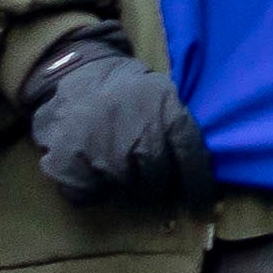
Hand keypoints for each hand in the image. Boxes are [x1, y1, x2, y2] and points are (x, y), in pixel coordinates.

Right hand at [24, 30, 202, 210]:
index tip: (201, 200)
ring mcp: (104, 153)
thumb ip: (176, 126)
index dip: (198, 183)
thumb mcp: (160, 93)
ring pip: (126, 190)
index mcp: (167, 115)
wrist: (74, 72)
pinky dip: (92, 188)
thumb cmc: (123, 89)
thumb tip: (200, 169)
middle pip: (158, 181)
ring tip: (115, 160)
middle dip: (155, 182)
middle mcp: (140, 137)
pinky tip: (90, 166)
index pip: (190, 158)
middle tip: (145, 172)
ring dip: (124, 182)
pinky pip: (90, 194)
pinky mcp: (71, 165)